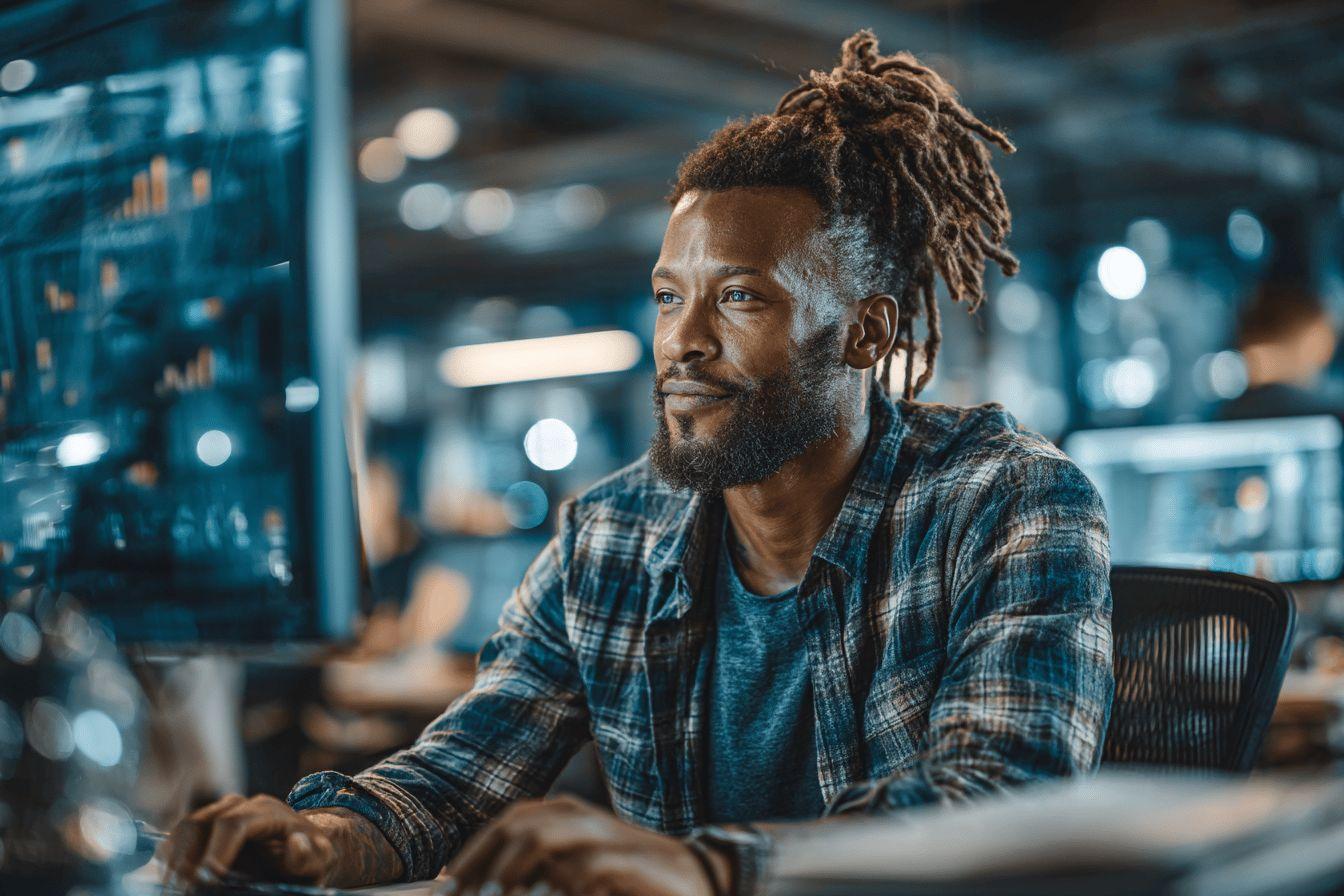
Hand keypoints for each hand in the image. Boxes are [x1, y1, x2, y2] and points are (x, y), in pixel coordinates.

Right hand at [159, 794, 335, 887]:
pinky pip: (178, 837)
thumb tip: (296, 843)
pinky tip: (172, 881)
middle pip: (200, 824)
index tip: (208, 880)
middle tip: (185, 890)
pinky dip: (170, 858)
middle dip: (188, 860)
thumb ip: (310, 856)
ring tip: (176, 888)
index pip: (233, 825)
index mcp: (267, 811)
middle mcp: (239, 806)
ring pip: (184, 829)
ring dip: (174, 860)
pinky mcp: (204, 826)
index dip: (216, 852)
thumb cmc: (310, 856)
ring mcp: (218, 812)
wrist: (302, 848)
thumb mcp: (319, 860)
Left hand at [444, 795, 727, 895]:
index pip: (505, 824)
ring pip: (542, 841)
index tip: (447, 889)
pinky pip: (582, 870)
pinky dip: (560, 886)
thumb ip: (537, 872)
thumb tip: (485, 887)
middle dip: (483, 864)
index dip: (472, 856)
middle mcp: (579, 818)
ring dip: (511, 875)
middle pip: (517, 826)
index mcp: (564, 815)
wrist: (694, 878)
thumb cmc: (626, 878)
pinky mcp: (626, 863)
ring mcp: (604, 837)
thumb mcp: (576, 870)